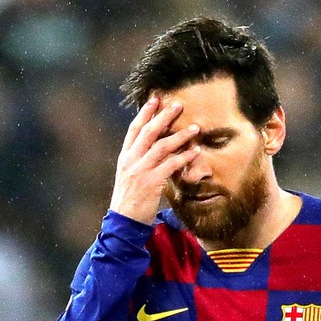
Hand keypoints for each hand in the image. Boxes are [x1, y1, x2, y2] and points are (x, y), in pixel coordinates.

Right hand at [109, 97, 199, 224]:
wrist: (124, 221)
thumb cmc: (130, 200)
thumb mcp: (130, 176)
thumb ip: (140, 161)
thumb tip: (156, 149)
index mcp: (125, 157)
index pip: (134, 129)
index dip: (145, 113)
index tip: (155, 99)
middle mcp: (131, 160)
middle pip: (148, 132)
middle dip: (163, 116)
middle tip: (178, 105)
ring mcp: (140, 170)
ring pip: (161, 146)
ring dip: (180, 135)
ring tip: (195, 128)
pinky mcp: (150, 182)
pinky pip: (170, 165)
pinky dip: (184, 157)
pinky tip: (196, 151)